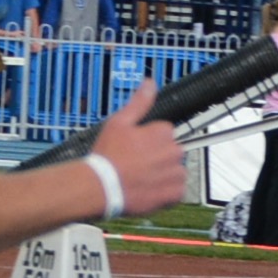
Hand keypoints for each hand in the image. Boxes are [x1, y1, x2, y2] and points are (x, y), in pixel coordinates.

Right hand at [89, 78, 187, 216]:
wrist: (101, 186)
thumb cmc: (108, 155)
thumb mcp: (119, 122)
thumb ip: (139, 102)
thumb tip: (150, 83)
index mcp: (164, 133)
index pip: (164, 133)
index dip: (148, 141)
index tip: (135, 148)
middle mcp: (174, 152)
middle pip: (170, 152)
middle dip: (157, 157)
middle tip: (136, 164)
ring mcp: (175, 174)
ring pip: (174, 171)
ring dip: (163, 174)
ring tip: (141, 178)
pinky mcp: (174, 194)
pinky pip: (176, 190)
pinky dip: (166, 191)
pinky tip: (148, 189)